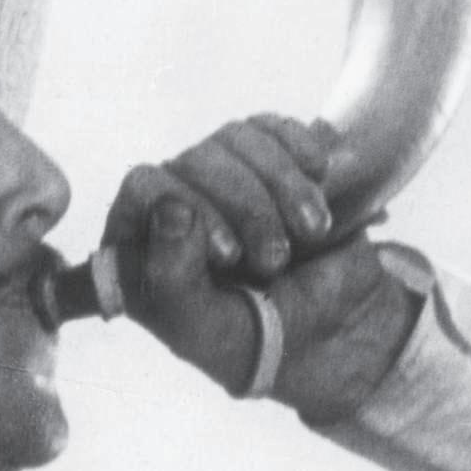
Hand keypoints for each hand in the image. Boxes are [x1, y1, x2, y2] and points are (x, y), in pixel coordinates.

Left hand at [101, 116, 419, 418]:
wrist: (331, 336)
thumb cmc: (252, 343)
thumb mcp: (203, 331)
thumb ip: (170, 280)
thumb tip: (169, 207)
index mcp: (140, 240)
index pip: (144, 187)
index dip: (188, 209)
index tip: (229, 255)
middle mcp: (174, 200)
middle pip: (196, 160)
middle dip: (248, 207)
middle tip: (277, 259)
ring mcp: (222, 177)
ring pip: (237, 138)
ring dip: (282, 184)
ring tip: (314, 231)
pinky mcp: (268, 161)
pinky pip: (275, 127)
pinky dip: (301, 146)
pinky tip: (321, 175)